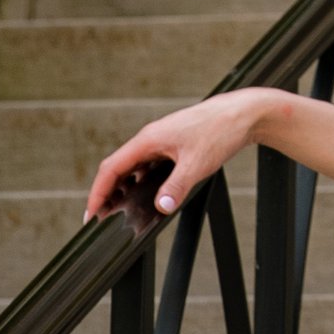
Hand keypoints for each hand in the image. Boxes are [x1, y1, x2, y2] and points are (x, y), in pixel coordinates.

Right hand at [85, 89, 285, 222]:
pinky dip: (139, 181)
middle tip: (99, 219)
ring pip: (132, 166)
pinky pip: (147, 164)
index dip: (98, 192)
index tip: (91, 214)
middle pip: (117, 167)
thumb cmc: (220, 131)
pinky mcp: (173, 144)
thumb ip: (176, 187)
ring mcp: (161, 141)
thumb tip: (160, 207)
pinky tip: (145, 195)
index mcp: (148, 140)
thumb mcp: (197, 164)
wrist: (243, 114)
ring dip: (122, 187)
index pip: (111, 168)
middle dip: (105, 193)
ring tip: (117, 211)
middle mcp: (150, 138)